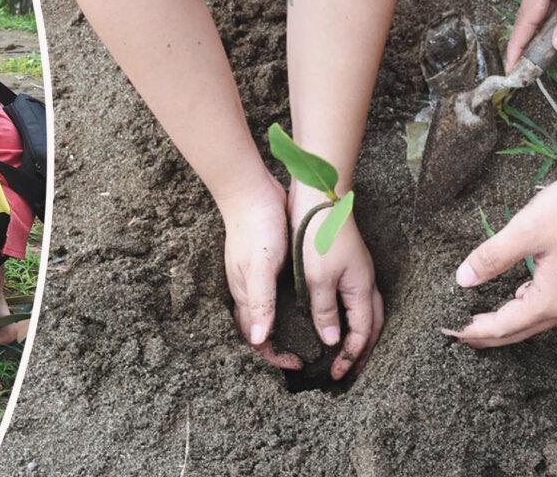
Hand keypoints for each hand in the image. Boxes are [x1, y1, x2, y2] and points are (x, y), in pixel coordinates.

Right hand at [222, 173, 302, 370]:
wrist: (251, 192)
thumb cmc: (254, 229)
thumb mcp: (260, 267)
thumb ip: (260, 302)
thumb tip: (260, 339)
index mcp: (245, 294)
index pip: (255, 338)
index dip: (274, 355)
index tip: (299, 364)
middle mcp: (250, 289)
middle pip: (262, 329)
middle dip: (281, 346)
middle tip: (309, 355)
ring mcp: (257, 276)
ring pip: (270, 312)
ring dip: (287, 327)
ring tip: (312, 335)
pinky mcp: (268, 263)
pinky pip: (277, 293)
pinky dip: (290, 306)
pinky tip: (307, 303)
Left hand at [291, 183, 383, 379]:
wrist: (318, 193)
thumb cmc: (317, 235)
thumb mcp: (316, 278)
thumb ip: (324, 311)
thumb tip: (333, 342)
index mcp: (360, 288)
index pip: (362, 332)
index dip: (351, 356)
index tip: (336, 374)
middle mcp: (364, 281)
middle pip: (372, 324)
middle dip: (363, 350)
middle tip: (347, 370)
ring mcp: (356, 270)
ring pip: (365, 310)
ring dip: (358, 333)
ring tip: (345, 351)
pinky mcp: (345, 261)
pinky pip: (354, 296)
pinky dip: (348, 314)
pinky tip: (334, 316)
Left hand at [444, 170, 556, 347]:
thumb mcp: (527, 230)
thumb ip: (493, 257)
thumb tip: (464, 279)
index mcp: (552, 298)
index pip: (505, 325)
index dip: (476, 331)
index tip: (451, 332)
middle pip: (521, 330)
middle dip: (489, 335)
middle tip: (461, 336)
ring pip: (537, 319)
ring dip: (508, 323)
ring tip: (482, 320)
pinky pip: (550, 304)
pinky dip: (526, 308)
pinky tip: (518, 296)